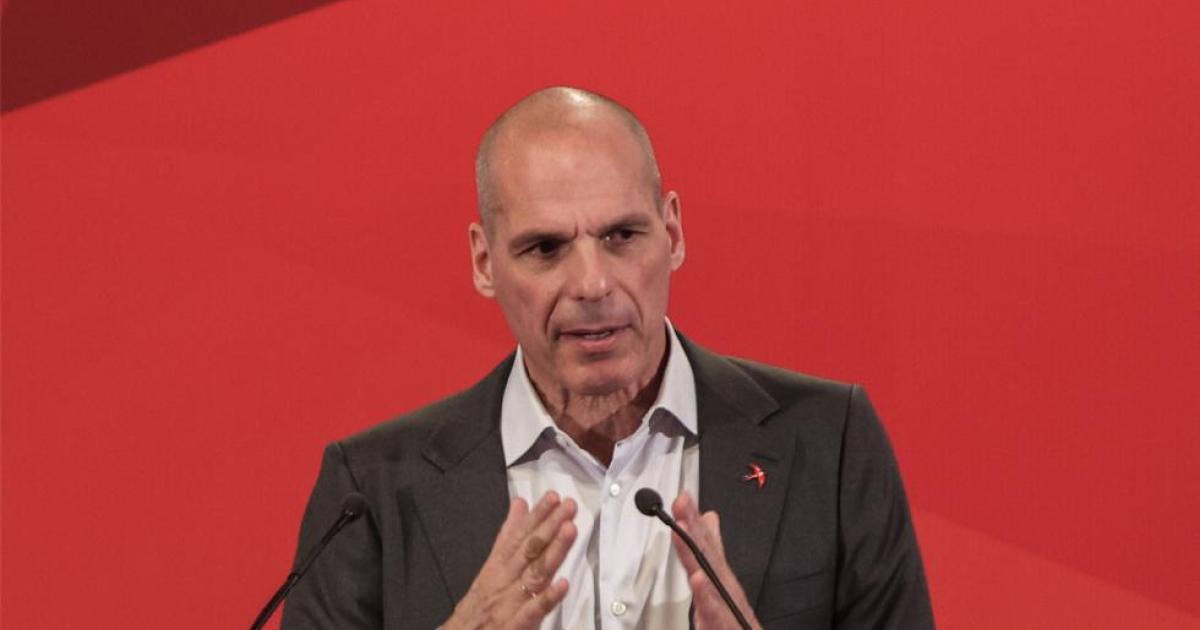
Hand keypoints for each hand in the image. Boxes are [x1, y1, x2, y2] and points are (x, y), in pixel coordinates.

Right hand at [443, 492, 577, 629]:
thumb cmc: (478, 604)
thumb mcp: (490, 566)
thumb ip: (507, 535)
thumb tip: (519, 505)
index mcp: (498, 566)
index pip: (519, 536)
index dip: (537, 516)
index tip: (553, 497)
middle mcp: (504, 581)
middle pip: (529, 550)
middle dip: (549, 526)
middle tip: (567, 507)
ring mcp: (509, 603)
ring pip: (534, 574)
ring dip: (553, 552)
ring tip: (569, 531)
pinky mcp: (514, 626)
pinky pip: (533, 611)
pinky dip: (547, 598)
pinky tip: (563, 584)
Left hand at [671, 492, 761, 629]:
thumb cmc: (733, 614)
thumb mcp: (721, 577)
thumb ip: (713, 547)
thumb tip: (709, 518)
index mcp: (717, 572)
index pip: (703, 540)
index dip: (692, 518)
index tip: (682, 497)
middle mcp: (721, 583)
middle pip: (704, 550)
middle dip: (692, 526)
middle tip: (682, 502)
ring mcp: (722, 601)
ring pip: (706, 573)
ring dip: (695, 551)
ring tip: (683, 531)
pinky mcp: (719, 622)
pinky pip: (711, 608)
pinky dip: (704, 593)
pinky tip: (698, 579)